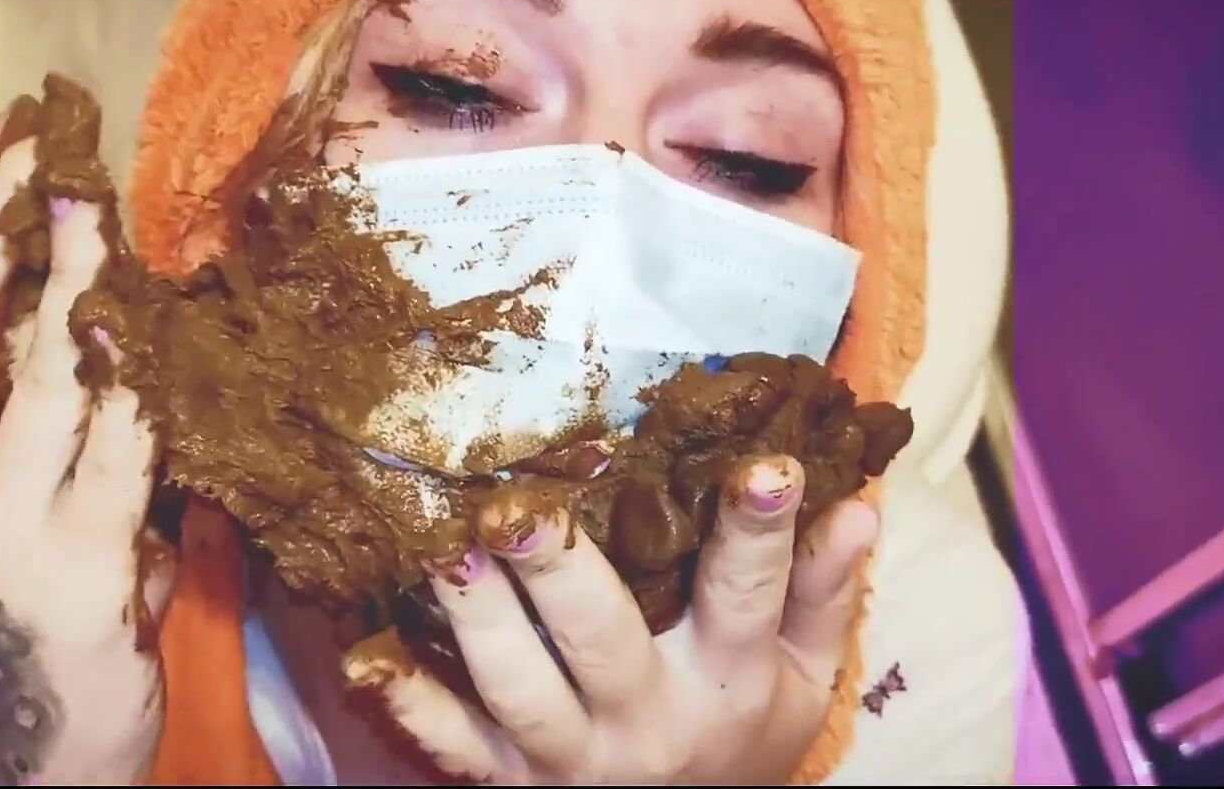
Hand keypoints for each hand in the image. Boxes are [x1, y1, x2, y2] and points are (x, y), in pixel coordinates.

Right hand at [0, 118, 172, 784]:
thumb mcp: (11, 512)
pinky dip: (146, 388)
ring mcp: (1, 528)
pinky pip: (121, 453)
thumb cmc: (37, 619)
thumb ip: (39, 424)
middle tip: (49, 154)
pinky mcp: (79, 568)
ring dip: (80, 288)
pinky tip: (161, 339)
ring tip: (103, 219)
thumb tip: (94, 310)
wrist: (33, 751)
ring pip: (40, 377)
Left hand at [347, 455, 878, 784]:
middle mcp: (645, 719)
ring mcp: (568, 755)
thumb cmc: (743, 735)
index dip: (756, 531)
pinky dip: (407, 704)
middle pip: (601, 640)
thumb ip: (822, 591)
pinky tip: (367, 658)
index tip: (758, 466)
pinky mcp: (507, 780)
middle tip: (521, 502)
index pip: (747, 596)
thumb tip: (856, 500)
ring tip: (446, 549)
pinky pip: (450, 746)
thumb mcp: (802, 676)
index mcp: (726, 680)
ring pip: (515, 685)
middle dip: (559, 570)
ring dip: (476, 617)